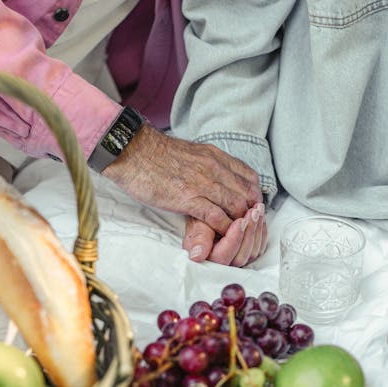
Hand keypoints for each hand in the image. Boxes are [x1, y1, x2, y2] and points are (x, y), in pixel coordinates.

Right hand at [103, 125, 261, 233]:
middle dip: (250, 212)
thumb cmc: (156, 155)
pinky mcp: (188, 198)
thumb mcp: (191, 153)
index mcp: (216, 156)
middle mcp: (214, 168)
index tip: (250, 207)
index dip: (254, 195)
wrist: (133, 151)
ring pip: (236, 206)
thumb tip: (215, 178)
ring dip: (239, 222)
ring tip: (235, 233)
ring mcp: (203, 183)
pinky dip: (223, 228)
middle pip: (247, 194)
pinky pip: (216, 216)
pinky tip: (222, 234)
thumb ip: (207, 165)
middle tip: (246, 225)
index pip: (249, 177)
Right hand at [183, 203, 266, 266]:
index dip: (234, 239)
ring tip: (257, 209)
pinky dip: (261, 231)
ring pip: (253, 252)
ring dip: (257, 229)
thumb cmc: (201, 218)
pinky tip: (260, 216)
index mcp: (207, 260)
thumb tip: (197, 256)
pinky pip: (259, 248)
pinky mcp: (247, 254)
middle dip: (249, 232)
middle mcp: (222, 264)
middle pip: (240, 257)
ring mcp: (236, 260)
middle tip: (253, 212)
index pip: (223, 256)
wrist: (209, 212)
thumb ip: (199, 238)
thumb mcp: (197, 225)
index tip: (240, 221)